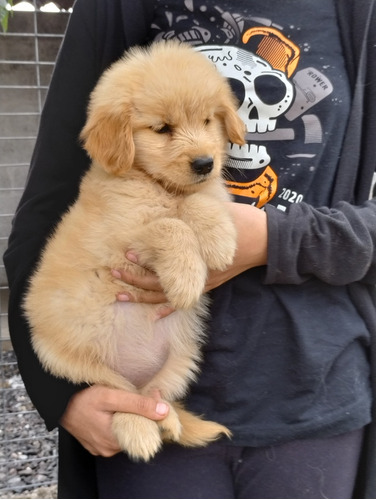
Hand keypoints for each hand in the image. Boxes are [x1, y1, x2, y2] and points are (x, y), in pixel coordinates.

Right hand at [60, 385, 168, 456]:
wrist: (59, 401)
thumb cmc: (83, 398)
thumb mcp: (111, 396)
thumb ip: (138, 404)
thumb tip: (164, 410)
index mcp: (115, 442)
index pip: (146, 431)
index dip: (154, 413)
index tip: (154, 395)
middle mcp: (109, 450)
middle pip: (137, 432)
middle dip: (143, 412)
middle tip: (142, 393)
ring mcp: (102, 448)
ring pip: (127, 432)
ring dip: (131, 416)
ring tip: (127, 399)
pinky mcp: (96, 443)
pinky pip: (116, 433)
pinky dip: (120, 420)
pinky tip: (117, 408)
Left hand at [112, 202, 266, 312]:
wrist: (268, 240)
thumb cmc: (243, 224)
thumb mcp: (218, 212)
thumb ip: (193, 212)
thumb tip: (168, 207)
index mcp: (196, 255)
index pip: (163, 263)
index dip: (143, 261)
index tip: (126, 253)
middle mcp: (197, 274)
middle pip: (160, 281)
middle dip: (135, 278)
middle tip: (115, 273)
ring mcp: (203, 282)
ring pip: (168, 294)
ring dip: (144, 295)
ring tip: (122, 294)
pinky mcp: (209, 284)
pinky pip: (186, 299)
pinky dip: (169, 307)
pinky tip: (155, 314)